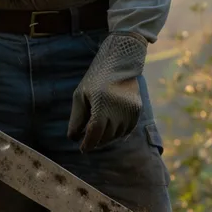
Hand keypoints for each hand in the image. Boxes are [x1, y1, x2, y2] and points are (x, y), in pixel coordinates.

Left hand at [67, 32, 146, 151]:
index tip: (82, 148)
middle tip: (88, 140)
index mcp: (102, 104)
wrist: (121, 63)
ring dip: (106, 138)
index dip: (87, 143)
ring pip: (116, 135)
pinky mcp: (137, 111)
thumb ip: (77, 118)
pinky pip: (126, 130)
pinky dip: (117, 133)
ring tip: (98, 132)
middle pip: (106, 136)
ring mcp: (130, 111)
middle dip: (95, 141)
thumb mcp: (80, 96)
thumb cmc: (95, 79)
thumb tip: (74, 139)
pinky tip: (110, 128)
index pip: (95, 132)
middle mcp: (118, 109)